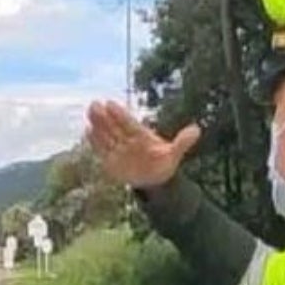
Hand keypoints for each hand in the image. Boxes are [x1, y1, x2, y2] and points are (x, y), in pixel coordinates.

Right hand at [85, 100, 201, 188]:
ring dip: (97, 125)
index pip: (129, 124)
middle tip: (95, 104)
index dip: (120, 115)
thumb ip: (182, 143)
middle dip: (104, 116)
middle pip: (114, 126)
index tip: (110, 104)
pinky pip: (102, 150)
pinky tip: (87, 131)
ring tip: (89, 113)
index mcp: (142, 135)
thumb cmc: (164, 164)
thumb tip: (197, 129)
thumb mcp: (174, 155)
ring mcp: (119, 149)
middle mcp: (128, 139)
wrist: (154, 180)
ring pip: (106, 135)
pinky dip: (95, 142)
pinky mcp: (111, 160)